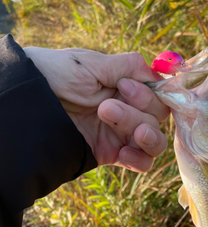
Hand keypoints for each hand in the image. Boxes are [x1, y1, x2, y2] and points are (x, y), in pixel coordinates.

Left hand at [23, 47, 169, 171]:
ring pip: (154, 140)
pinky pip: (142, 162)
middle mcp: (128, 108)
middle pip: (158, 117)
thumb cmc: (57, 74)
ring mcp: (121, 132)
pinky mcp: (111, 153)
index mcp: (126, 85)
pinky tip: (123, 152)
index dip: (149, 94)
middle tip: (104, 106)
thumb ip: (128, 66)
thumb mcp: (93, 64)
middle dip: (138, 110)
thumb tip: (156, 72)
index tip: (123, 86)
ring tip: (121, 129)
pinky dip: (140, 158)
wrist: (29, 103)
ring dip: (145, 134)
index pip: (159, 94)